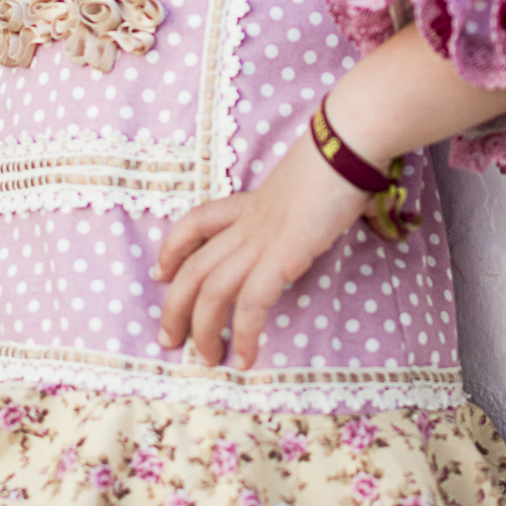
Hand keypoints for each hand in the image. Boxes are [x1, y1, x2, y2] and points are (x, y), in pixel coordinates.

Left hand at [153, 130, 370, 370]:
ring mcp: (261, 240)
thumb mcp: (305, 186)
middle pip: (194, 267)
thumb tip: (329, 214)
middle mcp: (248, 225)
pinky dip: (245, 334)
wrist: (344, 146)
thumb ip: (302, 206)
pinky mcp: (281, 256)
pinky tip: (247, 358)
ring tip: (209, 359)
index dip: (173, 248)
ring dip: (204, 330)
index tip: (161, 272)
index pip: (197, 222)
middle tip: (170, 338)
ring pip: (212, 290)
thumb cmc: (337, 161)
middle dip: (175, 307)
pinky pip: (252, 303)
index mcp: (251, 204)